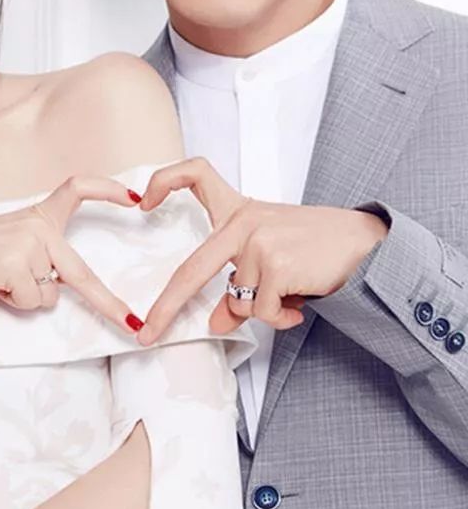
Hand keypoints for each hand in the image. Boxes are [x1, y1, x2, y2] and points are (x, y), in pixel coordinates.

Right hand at [0, 175, 144, 331]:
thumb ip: (39, 257)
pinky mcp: (18, 264)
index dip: (108, 190)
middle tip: (131, 325)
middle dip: (108, 305)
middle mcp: (38, 226)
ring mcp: (29, 244)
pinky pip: (32, 302)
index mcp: (38, 216)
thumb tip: (55, 291)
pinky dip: (14, 303)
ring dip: (24, 297)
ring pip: (48, 295)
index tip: (136, 198)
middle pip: (80, 273)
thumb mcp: (10, 246)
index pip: (77, 189)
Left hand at [135, 158, 388, 343]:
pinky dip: (280, 318)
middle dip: (167, 307)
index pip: (196, 175)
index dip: (164, 181)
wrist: (365, 245)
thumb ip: (238, 288)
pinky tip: (298, 305)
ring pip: (238, 301)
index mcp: (239, 211)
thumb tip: (216, 324)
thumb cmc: (315, 249)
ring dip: (263, 311)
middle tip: (147, 332)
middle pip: (192, 268)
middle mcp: (243, 222)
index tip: (142, 201)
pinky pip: (263, 312)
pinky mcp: (276, 265)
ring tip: (290, 295)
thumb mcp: (271, 262)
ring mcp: (259, 242)